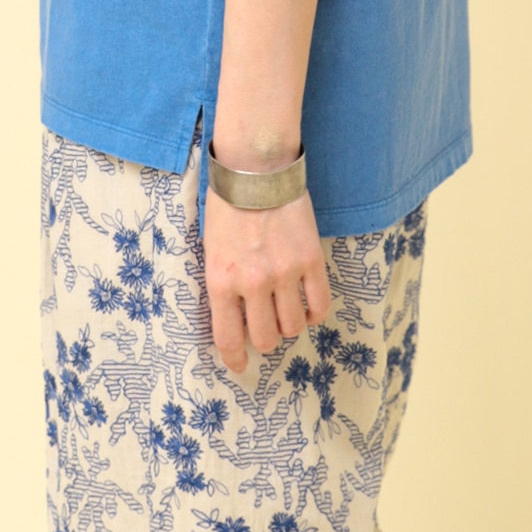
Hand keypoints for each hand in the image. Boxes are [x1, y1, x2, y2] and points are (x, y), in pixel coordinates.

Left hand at [202, 185, 332, 373]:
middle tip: (264, 325)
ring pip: (294, 326)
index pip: (229, 339)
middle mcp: (254, 283)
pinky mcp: (311, 259)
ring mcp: (285, 272)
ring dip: (289, 324)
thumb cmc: (228, 204)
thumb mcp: (211, 248)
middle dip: (265, 339)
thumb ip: (222, 284)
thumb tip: (233, 318)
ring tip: (286, 309)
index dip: (235, 359)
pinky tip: (308, 304)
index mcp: (222, 281)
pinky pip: (320, 304)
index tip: (240, 365)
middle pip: (266, 338)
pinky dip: (315, 312)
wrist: (256, 167)